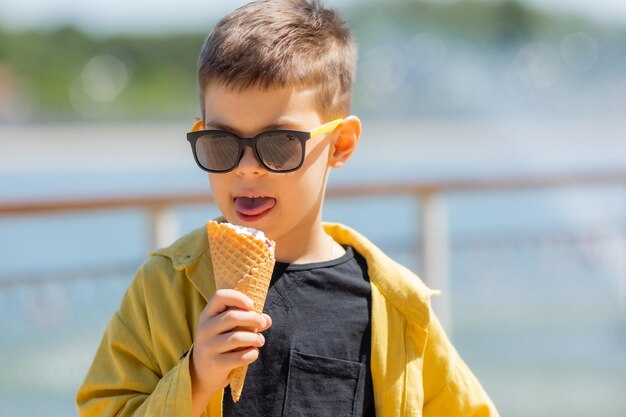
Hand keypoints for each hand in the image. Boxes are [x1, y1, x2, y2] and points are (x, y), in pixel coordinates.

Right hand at [190, 289, 270, 414]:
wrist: (201, 371)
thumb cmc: (220, 343)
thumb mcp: (227, 328)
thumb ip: (247, 320)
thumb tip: (267, 320)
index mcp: (207, 315)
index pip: (219, 296)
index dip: (238, 297)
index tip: (252, 304)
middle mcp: (205, 329)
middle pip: (232, 317)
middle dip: (253, 318)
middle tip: (263, 324)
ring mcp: (208, 347)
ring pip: (237, 338)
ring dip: (255, 338)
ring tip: (260, 340)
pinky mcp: (215, 364)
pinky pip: (240, 357)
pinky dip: (252, 354)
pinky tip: (253, 353)